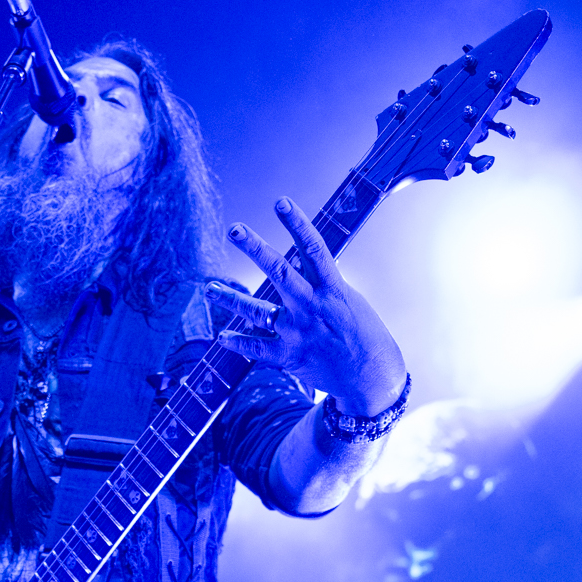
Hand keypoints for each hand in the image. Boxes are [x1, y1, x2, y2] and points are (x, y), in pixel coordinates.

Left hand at [212, 197, 406, 416]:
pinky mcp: (289, 356)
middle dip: (254, 248)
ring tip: (209, 288)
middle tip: (233, 229)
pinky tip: (222, 336)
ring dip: (231, 298)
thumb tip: (303, 265)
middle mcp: (312, 306)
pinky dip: (238, 343)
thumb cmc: (364, 336)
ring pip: (257, 310)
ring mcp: (298, 331)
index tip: (281, 202)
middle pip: (279, 270)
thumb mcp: (350, 302)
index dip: (297, 224)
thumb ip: (322, 285)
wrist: (372, 378)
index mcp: (332, 289)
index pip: (313, 248)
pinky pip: (257, 348)